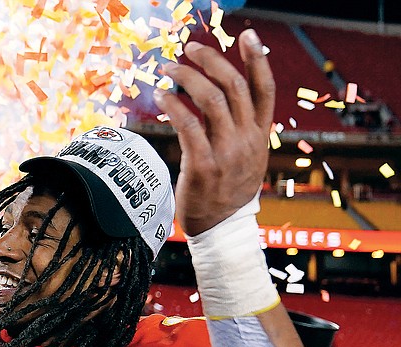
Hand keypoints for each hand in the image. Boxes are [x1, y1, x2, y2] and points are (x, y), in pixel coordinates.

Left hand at [154, 29, 274, 235]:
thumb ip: (242, 130)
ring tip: (169, 69)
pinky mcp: (204, 166)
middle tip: (189, 48)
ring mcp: (228, 153)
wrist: (221, 229)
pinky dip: (175, 106)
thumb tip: (227, 100)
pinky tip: (163, 97)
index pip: (266, 90)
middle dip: (211, 60)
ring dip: (188, 78)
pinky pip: (189, 126)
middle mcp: (247, 141)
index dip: (258, 59)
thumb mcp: (246, 159)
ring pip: (212, 100)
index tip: (248, 35)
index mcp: (260, 136)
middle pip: (235, 86)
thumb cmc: (227, 191)